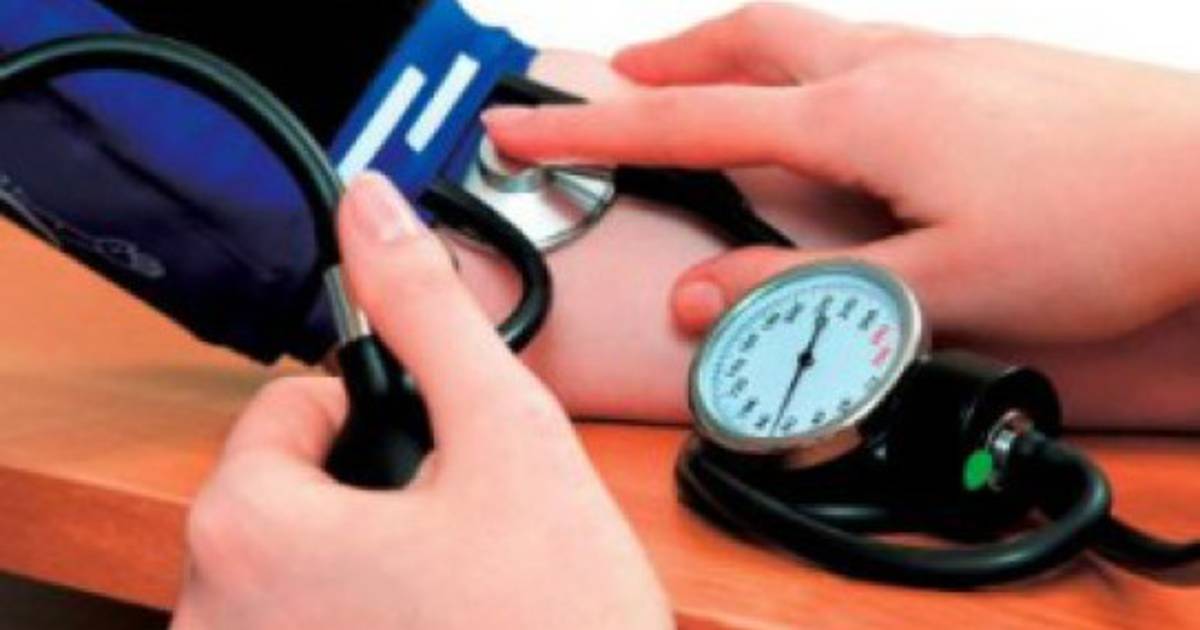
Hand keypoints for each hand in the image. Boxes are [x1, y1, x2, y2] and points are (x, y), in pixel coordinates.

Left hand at [171, 174, 670, 628]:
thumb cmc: (556, 624)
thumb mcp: (506, 437)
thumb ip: (430, 309)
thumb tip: (374, 208)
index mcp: (250, 528)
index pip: (289, 403)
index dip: (382, 408)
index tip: (441, 447)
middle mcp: (215, 612)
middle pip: (289, 484)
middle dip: (375, 487)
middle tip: (465, 524)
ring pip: (303, 555)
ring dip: (372, 550)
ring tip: (460, 581)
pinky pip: (307, 618)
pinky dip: (362, 610)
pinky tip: (438, 622)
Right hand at [485, 4, 1199, 425]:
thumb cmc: (1101, 226)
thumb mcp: (934, 290)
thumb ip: (806, 294)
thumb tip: (706, 298)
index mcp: (859, 118)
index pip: (689, 124)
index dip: (591, 132)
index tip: (523, 127)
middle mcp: (888, 68)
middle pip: (740, 43)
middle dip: (660, 64)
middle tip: (606, 85)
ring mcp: (935, 58)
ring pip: (799, 38)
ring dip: (727, 56)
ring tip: (693, 83)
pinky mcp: (973, 69)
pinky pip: (855, 49)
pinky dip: (799, 65)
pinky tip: (818, 104)